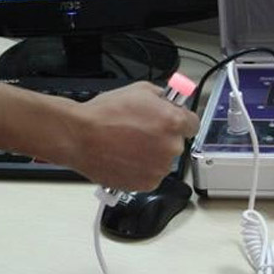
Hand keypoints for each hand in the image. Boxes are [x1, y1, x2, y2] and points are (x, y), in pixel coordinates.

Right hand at [57, 82, 199, 191]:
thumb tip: (170, 101)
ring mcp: (159, 168)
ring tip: (128, 145)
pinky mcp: (146, 184)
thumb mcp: (139, 90)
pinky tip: (124, 157)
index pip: (192, 124)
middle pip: (176, 143)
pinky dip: (141, 169)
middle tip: (141, 132)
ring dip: (152, 154)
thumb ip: (162, 97)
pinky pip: (150, 175)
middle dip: (163, 137)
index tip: (172, 122)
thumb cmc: (105, 113)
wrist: (80, 137)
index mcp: (173, 122)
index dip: (180, 121)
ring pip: (162, 160)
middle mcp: (170, 147)